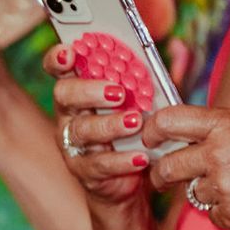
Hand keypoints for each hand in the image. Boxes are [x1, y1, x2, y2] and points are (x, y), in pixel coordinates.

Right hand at [44, 45, 150, 206]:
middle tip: (119, 93)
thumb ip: (142, 80)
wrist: (129, 178)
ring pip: (82, 130)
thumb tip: (171, 52)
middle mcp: (70, 115)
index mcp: (80, 90)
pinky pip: (99, 164)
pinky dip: (122, 160)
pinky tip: (141, 157)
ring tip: (136, 122)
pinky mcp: (84, 171)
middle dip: (90, 90)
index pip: (59, 68)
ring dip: (110, 125)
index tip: (70, 53)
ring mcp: (73, 144)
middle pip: (65, 95)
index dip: (59, 59)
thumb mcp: (140, 101)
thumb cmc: (134, 130)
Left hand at [145, 105, 229, 229]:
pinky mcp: (228, 216)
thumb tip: (184, 138)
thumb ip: (220, 131)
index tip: (148, 139)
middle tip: (163, 176)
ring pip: (192, 193)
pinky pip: (212, 214)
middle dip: (161, 174)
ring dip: (206, 192)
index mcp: (227, 124)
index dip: (151, 132)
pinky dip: (225, 212)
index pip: (168, 121)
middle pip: (166, 166)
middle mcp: (219, 154)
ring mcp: (223, 188)